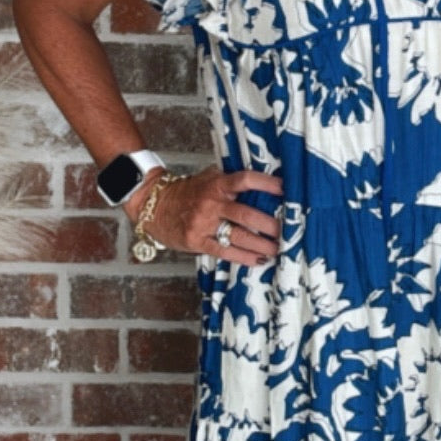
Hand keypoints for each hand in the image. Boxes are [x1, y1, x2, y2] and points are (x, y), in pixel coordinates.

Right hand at [127, 166, 283, 266]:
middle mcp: (211, 203)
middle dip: (269, 224)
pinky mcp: (197, 241)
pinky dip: (244, 257)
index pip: (244, 180)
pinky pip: (224, 251)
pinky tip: (258, 260)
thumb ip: (230, 182)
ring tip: (278, 249)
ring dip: (261, 244)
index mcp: (216, 184)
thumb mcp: (207, 179)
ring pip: (238, 235)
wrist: (154, 205)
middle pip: (246, 214)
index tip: (284, 188)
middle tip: (287, 231)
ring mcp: (204, 223)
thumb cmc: (187, 193)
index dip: (265, 183)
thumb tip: (264, 183)